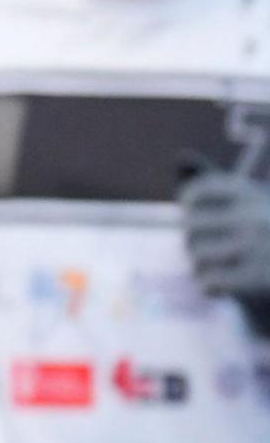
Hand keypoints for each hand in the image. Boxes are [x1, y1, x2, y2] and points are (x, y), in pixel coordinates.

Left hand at [180, 160, 269, 334]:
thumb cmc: (267, 228)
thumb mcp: (249, 201)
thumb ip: (213, 183)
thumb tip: (181, 156)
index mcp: (251, 194)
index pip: (198, 192)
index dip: (190, 203)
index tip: (196, 212)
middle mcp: (253, 216)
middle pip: (192, 226)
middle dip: (194, 238)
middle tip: (206, 246)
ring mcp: (256, 247)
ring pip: (197, 254)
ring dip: (200, 264)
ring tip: (215, 266)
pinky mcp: (258, 277)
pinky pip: (209, 280)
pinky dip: (210, 286)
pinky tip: (219, 286)